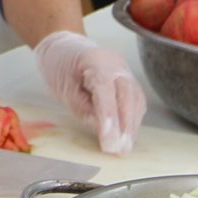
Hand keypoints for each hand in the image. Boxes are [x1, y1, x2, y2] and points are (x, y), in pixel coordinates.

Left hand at [35, 31, 145, 155]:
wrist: (66, 48)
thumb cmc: (61, 67)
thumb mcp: (65, 88)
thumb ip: (82, 107)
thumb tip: (101, 128)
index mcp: (96, 61)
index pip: (106, 90)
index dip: (109, 116)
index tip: (109, 140)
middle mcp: (116, 65)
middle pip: (127, 95)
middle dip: (125, 125)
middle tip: (119, 150)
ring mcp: (126, 72)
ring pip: (136, 100)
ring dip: (131, 127)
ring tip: (124, 148)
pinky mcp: (129, 82)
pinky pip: (136, 102)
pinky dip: (132, 121)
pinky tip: (127, 137)